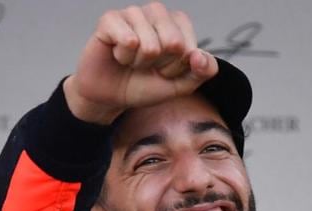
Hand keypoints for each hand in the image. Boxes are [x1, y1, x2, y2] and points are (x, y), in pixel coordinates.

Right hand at [64, 2, 217, 124]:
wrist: (109, 97)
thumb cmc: (144, 86)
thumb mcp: (180, 86)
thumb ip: (202, 72)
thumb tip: (199, 56)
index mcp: (178, 23)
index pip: (190, 49)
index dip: (177, 69)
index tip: (163, 71)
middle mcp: (157, 12)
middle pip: (173, 44)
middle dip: (159, 66)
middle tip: (146, 66)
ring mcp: (133, 13)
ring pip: (150, 45)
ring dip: (139, 63)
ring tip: (130, 62)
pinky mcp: (110, 19)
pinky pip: (128, 40)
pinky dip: (123, 56)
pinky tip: (117, 54)